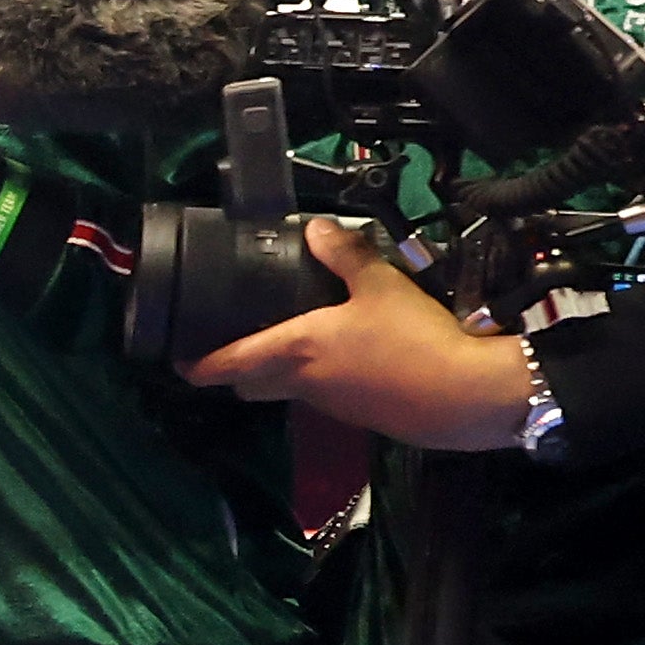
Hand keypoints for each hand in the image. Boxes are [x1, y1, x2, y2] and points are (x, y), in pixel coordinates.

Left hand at [175, 216, 539, 442]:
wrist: (466, 396)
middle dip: (234, 369)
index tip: (178, 360)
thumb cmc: (414, 338)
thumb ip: (345, 255)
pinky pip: (323, 397)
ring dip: (278, 374)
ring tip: (289, 342)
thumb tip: (315, 228)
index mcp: (294, 350)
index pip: (226, 365)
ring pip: (286, 392)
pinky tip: (344, 358)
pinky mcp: (360, 416)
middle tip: (233, 344)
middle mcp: (302, 383)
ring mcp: (330, 405)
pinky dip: (319, 380)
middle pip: (249, 384)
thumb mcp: (380, 285)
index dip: (196, 365)